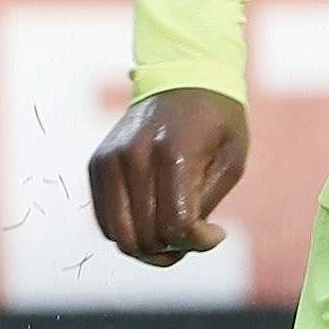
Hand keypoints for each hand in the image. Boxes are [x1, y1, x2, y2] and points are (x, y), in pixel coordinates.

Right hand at [88, 88, 249, 265]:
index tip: (217, 233)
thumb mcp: (231, 160)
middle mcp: (134, 156)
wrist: (184, 78)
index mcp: (173, 153)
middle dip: (174, 250)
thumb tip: (184, 241)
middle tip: (195, 236)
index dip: (198, 242)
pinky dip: (130, 231)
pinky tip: (154, 219)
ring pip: (120, 235)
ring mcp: (109, 160)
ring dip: (149, 247)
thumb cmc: (217, 123)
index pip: (175, 224)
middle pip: (145, 235)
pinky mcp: (97, 164)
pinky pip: (105, 220)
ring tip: (174, 233)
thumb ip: (206, 205)